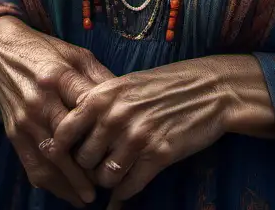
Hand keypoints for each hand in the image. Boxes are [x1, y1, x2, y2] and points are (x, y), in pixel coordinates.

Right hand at [0, 15, 114, 205]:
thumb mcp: (76, 54)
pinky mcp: (14, 134)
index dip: (105, 130)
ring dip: (71, 183)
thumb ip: (99, 78)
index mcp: (58, 76)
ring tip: (91, 196)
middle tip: (110, 180)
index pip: (87, 108)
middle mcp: (39, 101)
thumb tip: (125, 101)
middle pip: (69, 142)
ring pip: (51, 161)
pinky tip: (68, 192)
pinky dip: (52, 183)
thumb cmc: (46, 52)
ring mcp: (25, 120)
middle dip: (90, 166)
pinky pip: (32, 166)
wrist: (1, 54)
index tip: (123, 145)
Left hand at [49, 59, 230, 201]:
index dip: (63, 148)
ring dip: (109, 180)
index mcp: (104, 95)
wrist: (211, 90)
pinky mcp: (158, 156)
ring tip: (117, 172)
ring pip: (105, 177)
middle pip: (83, 160)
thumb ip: (99, 104)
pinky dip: (126, 191)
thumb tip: (71, 131)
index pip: (64, 131)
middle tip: (100, 165)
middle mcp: (115, 116)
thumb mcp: (126, 84)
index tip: (68, 156)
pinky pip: (128, 187)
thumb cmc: (167, 85)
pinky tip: (132, 181)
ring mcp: (136, 137)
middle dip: (90, 167)